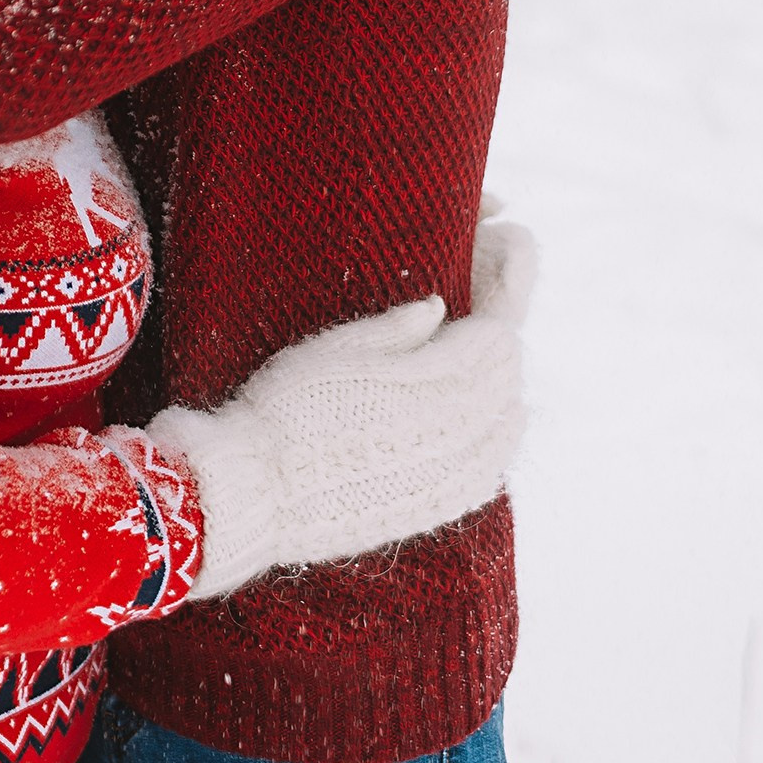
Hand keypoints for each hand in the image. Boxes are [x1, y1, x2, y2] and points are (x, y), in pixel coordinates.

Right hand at [148, 222, 535, 595]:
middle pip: (505, 374)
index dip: (503, 291)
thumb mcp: (334, 350)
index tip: (500, 256)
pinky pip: (492, 469)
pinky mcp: (435, 506)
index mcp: (424, 382)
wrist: (255, 490)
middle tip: (490, 304)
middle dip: (502, 333)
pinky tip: (498, 420)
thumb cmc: (284, 407)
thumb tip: (439, 306)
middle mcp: (447, 430)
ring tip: (493, 356)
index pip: (493, 334)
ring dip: (506, 384)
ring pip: (506, 422)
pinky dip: (502, 435)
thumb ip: (394, 329)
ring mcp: (445, 474)